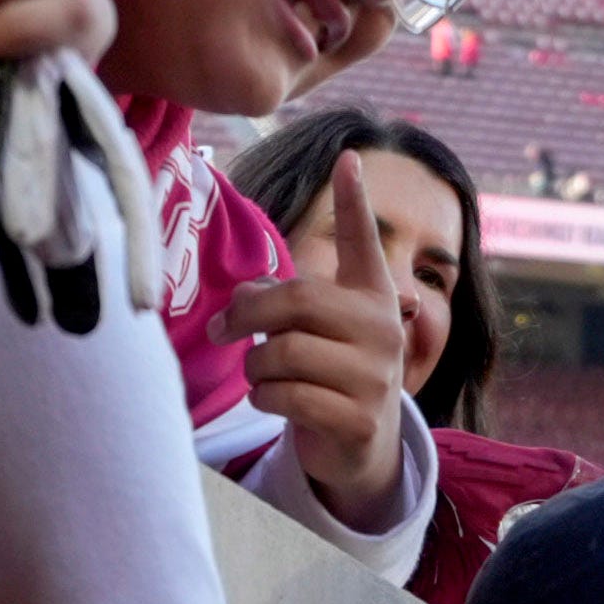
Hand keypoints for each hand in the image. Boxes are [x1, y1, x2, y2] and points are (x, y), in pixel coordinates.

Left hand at [215, 149, 413, 523]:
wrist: (359, 446)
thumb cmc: (324, 372)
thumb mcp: (308, 331)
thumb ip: (275, 302)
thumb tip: (239, 298)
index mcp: (372, 295)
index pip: (362, 242)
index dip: (354, 201)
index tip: (346, 157)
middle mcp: (383, 327)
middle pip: (297, 300)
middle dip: (246, 315)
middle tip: (219, 330)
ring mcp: (377, 376)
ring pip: (283, 353)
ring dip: (254, 367)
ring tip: (261, 374)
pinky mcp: (360, 419)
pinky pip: (287, 396)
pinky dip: (264, 399)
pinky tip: (272, 400)